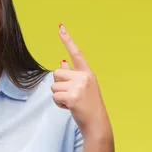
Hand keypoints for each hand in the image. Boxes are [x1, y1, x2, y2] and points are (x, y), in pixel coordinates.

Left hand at [51, 24, 110, 138]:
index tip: (60, 27)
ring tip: (71, 102)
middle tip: (70, 95)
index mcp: (88, 73)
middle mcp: (84, 76)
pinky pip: (55, 97)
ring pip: (54, 86)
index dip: (67, 39)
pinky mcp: (72, 96)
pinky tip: (69, 107)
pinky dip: (58, 104)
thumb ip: (72, 75)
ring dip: (58, 96)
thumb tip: (61, 61)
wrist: (97, 124)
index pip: (76, 53)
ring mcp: (79, 86)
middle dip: (58, 85)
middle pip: (57, 73)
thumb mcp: (83, 88)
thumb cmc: (89, 107)